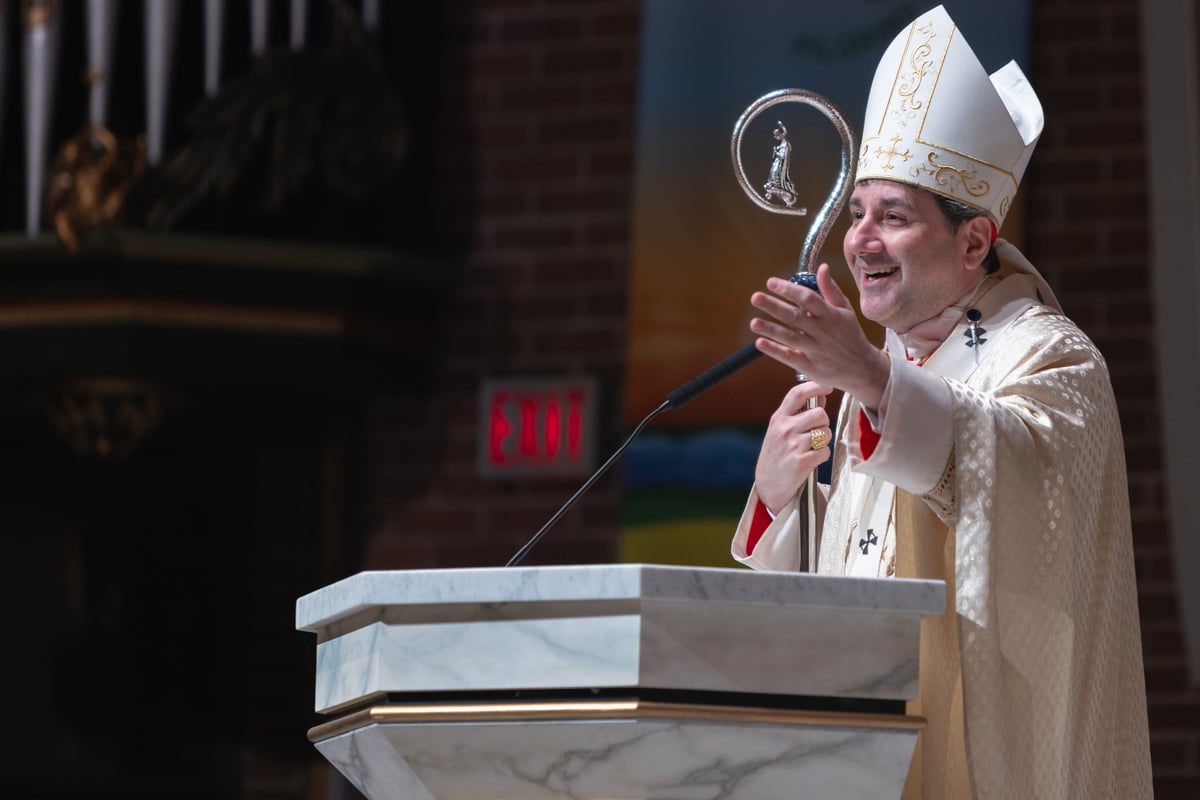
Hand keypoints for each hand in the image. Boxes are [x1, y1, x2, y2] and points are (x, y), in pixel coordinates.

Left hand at [748, 264, 890, 410]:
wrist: (863, 369)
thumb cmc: (851, 335)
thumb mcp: (845, 310)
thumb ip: (831, 290)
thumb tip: (822, 267)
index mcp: (830, 315)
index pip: (808, 298)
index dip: (789, 289)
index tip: (771, 282)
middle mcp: (822, 332)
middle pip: (795, 317)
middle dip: (774, 306)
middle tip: (756, 297)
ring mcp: (815, 350)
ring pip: (790, 338)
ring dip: (771, 330)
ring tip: (754, 322)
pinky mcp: (810, 366)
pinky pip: (790, 357)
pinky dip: (775, 351)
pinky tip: (760, 343)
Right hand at [755, 380, 832, 514]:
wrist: (768, 485)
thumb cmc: (777, 455)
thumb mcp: (781, 430)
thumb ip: (799, 413)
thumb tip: (821, 395)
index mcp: (779, 418)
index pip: (798, 393)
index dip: (816, 386)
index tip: (828, 386)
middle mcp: (785, 429)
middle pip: (820, 413)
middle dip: (823, 423)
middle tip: (815, 433)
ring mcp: (793, 445)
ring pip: (825, 433)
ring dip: (823, 441)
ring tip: (810, 448)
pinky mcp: (802, 461)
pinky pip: (825, 451)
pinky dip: (822, 456)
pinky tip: (810, 460)